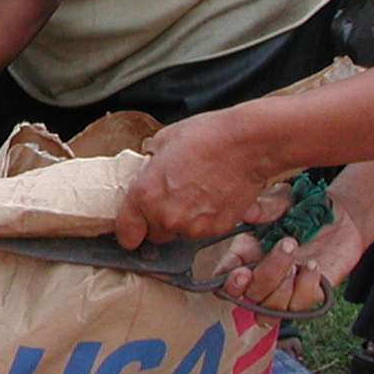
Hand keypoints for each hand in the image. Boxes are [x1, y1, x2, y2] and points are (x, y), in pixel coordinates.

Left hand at [114, 107, 283, 248]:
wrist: (246, 144)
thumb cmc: (207, 137)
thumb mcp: (162, 142)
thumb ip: (148, 167)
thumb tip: (146, 175)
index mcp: (145, 195)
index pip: (127, 234)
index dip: (130, 230)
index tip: (134, 227)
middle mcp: (167, 217)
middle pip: (155, 236)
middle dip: (160, 221)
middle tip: (173, 197)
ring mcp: (194, 227)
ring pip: (181, 234)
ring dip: (184, 220)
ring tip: (196, 193)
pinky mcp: (217, 229)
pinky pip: (204, 231)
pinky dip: (206, 219)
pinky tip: (212, 196)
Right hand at [198, 194, 368, 318]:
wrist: (339, 216)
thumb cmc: (303, 207)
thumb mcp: (282, 200)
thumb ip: (265, 206)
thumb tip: (247, 210)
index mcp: (244, 254)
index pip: (223, 280)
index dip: (228, 284)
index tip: (242, 272)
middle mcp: (260, 276)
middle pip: (250, 296)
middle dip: (268, 274)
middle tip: (288, 245)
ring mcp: (283, 290)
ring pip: (269, 312)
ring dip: (283, 288)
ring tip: (300, 261)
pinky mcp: (306, 296)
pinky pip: (299, 308)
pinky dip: (305, 288)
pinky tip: (314, 266)